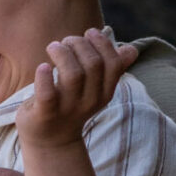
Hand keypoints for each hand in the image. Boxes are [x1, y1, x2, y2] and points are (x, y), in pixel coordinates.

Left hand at [17, 27, 138, 148]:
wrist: (51, 142)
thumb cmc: (71, 106)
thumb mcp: (94, 89)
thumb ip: (112, 69)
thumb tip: (132, 50)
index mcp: (104, 92)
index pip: (113, 63)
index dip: (102, 43)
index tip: (88, 33)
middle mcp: (89, 101)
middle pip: (93, 64)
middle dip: (78, 44)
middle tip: (65, 42)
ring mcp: (68, 109)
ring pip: (73, 74)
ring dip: (62, 53)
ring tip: (53, 48)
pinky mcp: (46, 114)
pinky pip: (47, 94)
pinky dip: (44, 77)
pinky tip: (43, 67)